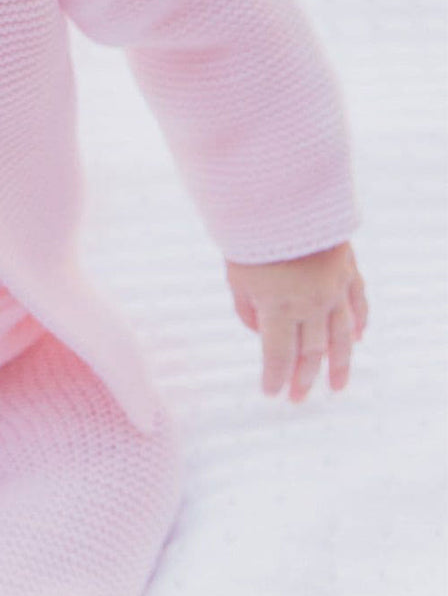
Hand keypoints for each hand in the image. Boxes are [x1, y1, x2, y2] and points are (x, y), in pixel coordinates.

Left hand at [225, 241, 367, 401]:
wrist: (282, 197)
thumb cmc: (250, 235)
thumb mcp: (236, 274)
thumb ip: (246, 307)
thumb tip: (259, 331)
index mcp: (279, 308)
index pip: (277, 354)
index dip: (274, 376)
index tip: (270, 393)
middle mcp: (311, 304)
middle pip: (310, 351)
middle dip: (303, 378)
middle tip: (298, 398)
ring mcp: (334, 289)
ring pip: (341, 336)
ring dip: (339, 363)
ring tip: (336, 386)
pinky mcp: (347, 270)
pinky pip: (358, 304)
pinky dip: (359, 324)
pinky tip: (359, 339)